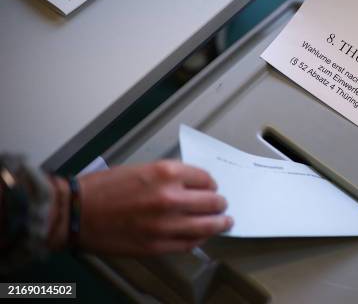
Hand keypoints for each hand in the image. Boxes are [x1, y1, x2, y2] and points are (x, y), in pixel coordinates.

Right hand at [76, 161, 231, 254]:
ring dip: (219, 223)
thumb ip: (169, 176)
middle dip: (219, 202)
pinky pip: (190, 243)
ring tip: (225, 221)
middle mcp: (170, 197)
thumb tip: (191, 183)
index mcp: (165, 173)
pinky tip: (203, 236)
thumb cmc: (103, 188)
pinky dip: (200, 239)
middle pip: (211, 201)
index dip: (210, 183)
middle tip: (222, 204)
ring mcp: (166, 224)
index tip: (212, 186)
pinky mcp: (158, 245)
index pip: (204, 178)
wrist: (76, 213)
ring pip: (206, 225)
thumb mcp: (142, 168)